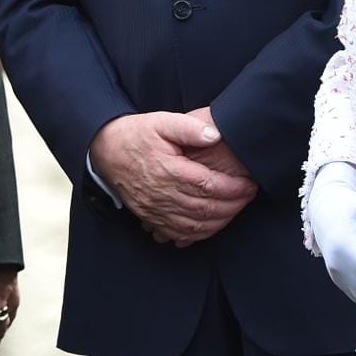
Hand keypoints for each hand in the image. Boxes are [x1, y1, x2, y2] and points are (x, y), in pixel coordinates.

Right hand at [89, 112, 256, 245]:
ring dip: (221, 221)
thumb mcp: (161, 121)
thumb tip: (214, 135)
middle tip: (249, 196)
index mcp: (167, 170)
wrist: (105, 150)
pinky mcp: (150, 218)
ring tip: (237, 209)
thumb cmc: (136, 135)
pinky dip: (200, 234)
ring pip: (195, 226)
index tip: (249, 184)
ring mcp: (154, 210)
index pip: (208, 185)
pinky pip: (179, 234)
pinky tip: (213, 225)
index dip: (233, 188)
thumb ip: (189, 127)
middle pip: (205, 209)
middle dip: (233, 205)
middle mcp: (160, 194)